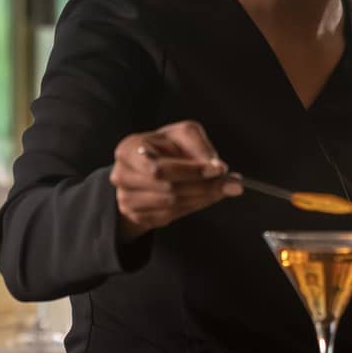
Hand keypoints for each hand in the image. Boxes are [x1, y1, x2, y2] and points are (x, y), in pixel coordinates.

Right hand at [111, 121, 240, 242]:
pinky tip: (199, 197)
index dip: (191, 171)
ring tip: (217, 188)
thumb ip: (201, 148)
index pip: (160, 168)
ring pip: (171, 205)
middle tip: (230, 184)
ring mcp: (125, 198)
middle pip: (167, 189)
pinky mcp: (135, 215)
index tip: (219, 170)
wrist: (149, 165)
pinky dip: (190, 207)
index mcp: (129, 149)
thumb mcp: (184, 135)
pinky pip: (167, 217)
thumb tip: (220, 169)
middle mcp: (121, 174)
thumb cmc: (167, 146)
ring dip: (200, 198)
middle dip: (202, 186)